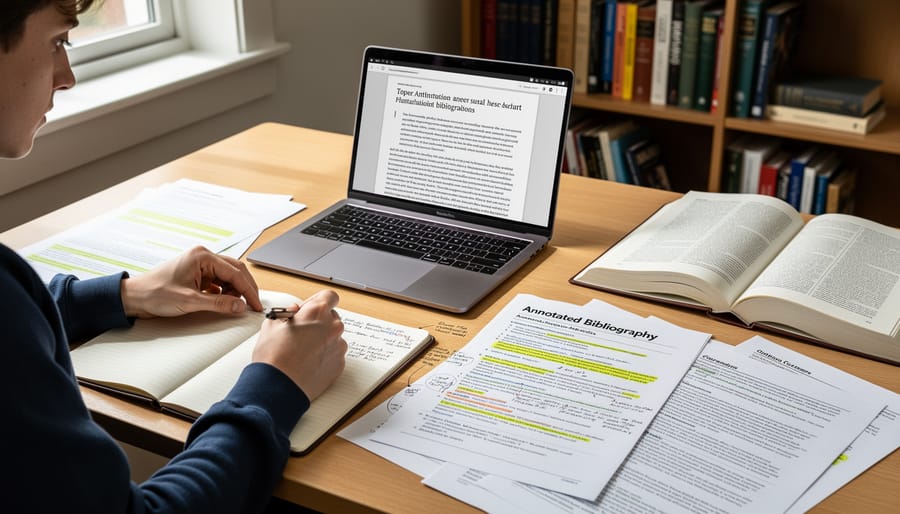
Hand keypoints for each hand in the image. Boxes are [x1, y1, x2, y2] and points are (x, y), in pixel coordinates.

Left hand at [120, 246, 262, 317]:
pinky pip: (219, 281)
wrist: (135, 297)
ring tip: (233, 305)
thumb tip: (240, 306)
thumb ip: (218, 303)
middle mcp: (203, 257)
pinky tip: (224, 301)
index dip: (248, 290)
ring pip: (228, 276)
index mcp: (202, 256)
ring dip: (235, 291)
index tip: (255, 305)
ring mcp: (200, 265)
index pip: (235, 272)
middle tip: (253, 305)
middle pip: (235, 270)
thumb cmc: (155, 293)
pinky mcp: (197, 274)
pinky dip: (225, 292)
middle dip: (245, 289)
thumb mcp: (190, 301)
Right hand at [252, 290, 346, 400]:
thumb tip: (294, 312)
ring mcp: (338, 346)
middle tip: (302, 331)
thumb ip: (287, 312)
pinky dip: (325, 355)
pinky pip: (334, 353)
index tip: (309, 308)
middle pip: (331, 316)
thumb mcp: (272, 324)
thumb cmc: (273, 356)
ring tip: (303, 350)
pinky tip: (308, 361)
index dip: (317, 301)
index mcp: (317, 312)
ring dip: (322, 339)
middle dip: (318, 321)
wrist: (277, 387)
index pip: (329, 296)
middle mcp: (333, 327)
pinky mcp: (339, 364)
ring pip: (333, 336)